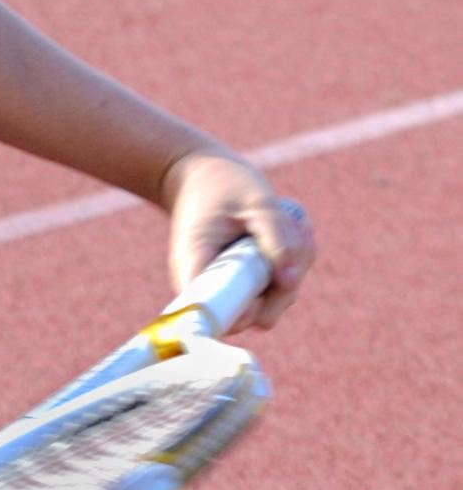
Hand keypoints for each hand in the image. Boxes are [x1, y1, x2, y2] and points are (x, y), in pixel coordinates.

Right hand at [160, 149, 315, 329]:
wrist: (203, 174)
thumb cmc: (224, 184)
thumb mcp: (256, 201)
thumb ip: (277, 239)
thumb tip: (291, 282)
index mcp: (196, 265)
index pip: (216, 313)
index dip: (247, 309)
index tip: (268, 278)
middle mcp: (210, 285)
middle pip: (254, 315)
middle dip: (284, 282)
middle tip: (293, 236)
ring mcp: (231, 286)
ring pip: (275, 300)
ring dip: (294, 264)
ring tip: (290, 221)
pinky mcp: (249, 281)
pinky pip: (280, 284)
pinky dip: (293, 258)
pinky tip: (290, 225)